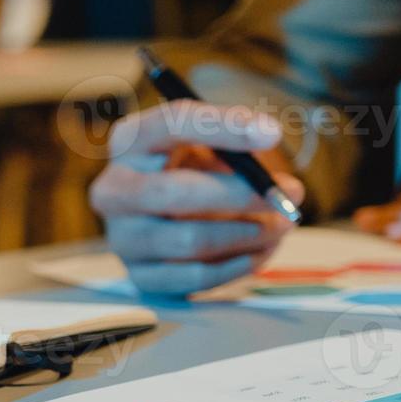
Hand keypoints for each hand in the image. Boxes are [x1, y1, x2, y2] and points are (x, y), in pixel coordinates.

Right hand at [89, 102, 302, 295]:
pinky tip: (260, 252)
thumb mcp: (208, 145)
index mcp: (129, 141)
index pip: (170, 124)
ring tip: (281, 224)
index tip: (273, 134)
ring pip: (190, 240)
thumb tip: (279, 175)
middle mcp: (113, 190)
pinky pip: (195, 277)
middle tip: (287, 195)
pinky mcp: (139, 276)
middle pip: (175, 192)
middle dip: (241, 195)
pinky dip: (237, 265)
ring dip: (248, 233)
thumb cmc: (192, 170)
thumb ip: (240, 150)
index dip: (223, 127)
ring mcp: (122, 237)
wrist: (161, 218)